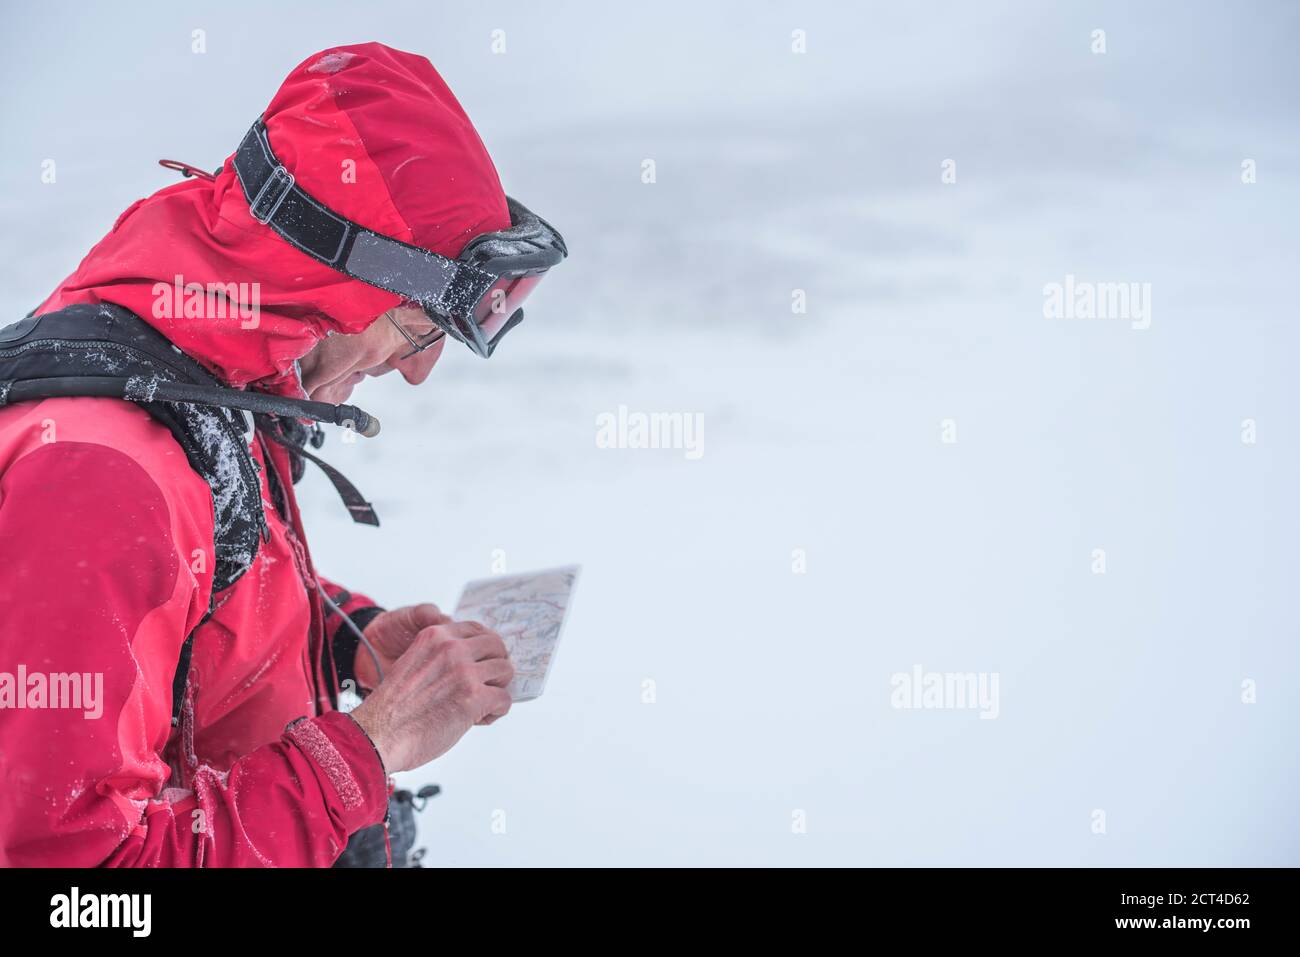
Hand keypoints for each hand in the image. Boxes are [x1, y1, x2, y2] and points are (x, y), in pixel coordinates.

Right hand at [349, 619, 513, 772]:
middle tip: (489, 684)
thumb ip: (439, 658)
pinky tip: (481, 719)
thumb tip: (470, 663)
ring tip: (483, 705)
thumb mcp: (412, 664)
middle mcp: (451, 648)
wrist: (378, 735)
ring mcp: (464, 671)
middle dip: (496, 665)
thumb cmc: (393, 710)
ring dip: (498, 689)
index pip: (476, 629)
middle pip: (496, 646)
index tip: (485, 662)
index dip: (486, 648)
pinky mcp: (474, 697)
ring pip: (505, 670)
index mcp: (434, 636)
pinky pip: (504, 698)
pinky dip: (497, 710)